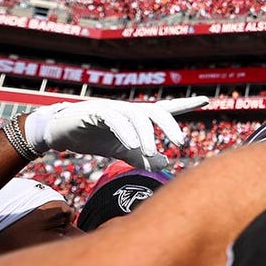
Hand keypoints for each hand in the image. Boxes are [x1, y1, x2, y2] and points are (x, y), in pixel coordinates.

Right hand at [24, 96, 208, 171]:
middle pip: (156, 111)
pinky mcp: (95, 111)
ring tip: (151, 152)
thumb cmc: (93, 138)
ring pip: (136, 116)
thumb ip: (143, 157)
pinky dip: (125, 131)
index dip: (185, 104)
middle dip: (170, 125)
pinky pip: (114, 118)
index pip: (165, 109)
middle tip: (181, 143)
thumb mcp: (122, 151)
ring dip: (146, 134)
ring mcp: (112, 108)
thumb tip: (166, 165)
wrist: (59, 133)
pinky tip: (132, 145)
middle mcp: (128, 110)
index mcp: (137, 118)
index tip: (206, 100)